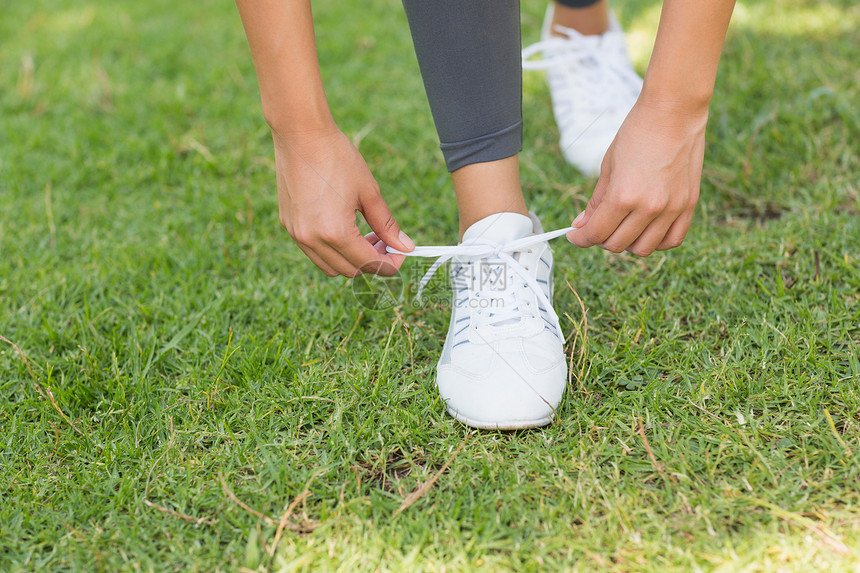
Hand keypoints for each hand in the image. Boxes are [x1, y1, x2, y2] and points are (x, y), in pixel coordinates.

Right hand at [272, 127, 413, 276]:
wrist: (300, 133)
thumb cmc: (337, 157)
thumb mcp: (369, 192)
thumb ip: (387, 224)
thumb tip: (405, 247)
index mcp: (336, 233)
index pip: (369, 265)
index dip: (390, 263)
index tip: (401, 251)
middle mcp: (312, 240)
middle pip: (350, 270)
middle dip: (372, 261)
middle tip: (385, 240)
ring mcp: (297, 234)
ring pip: (330, 266)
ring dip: (351, 259)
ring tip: (364, 234)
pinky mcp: (288, 225)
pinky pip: (313, 251)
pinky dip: (332, 249)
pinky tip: (344, 226)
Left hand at [566, 100, 708, 255]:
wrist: (674, 112)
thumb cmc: (637, 133)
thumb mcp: (608, 167)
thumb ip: (596, 202)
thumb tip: (582, 226)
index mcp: (623, 196)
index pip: (596, 234)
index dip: (580, 239)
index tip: (575, 235)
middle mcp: (649, 208)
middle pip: (617, 245)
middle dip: (600, 240)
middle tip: (597, 226)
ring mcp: (671, 209)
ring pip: (643, 249)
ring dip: (627, 243)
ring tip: (621, 226)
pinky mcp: (689, 205)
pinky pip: (671, 241)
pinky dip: (655, 241)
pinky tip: (645, 229)